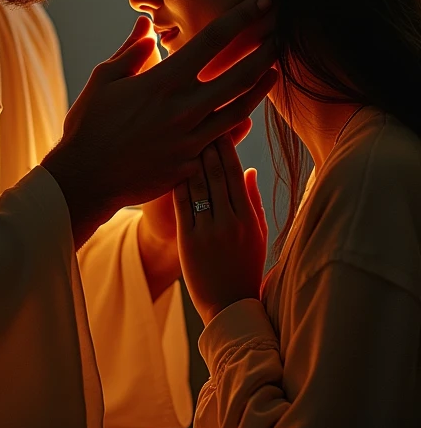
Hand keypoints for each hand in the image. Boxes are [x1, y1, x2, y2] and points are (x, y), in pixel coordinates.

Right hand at [42, 0, 275, 247]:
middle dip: (265, 53)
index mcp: (163, 80)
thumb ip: (131, 50)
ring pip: (240, 109)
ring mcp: (191, 138)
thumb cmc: (89, 125)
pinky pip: (225, 140)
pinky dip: (239, 123)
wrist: (86, 178)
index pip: (213, 40)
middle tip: (279, 38)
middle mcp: (184, 107)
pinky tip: (247, 112)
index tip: (262, 3)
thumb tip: (147, 25)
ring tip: (274, 71)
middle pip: (240, 75)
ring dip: (260, 88)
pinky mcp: (192, 162)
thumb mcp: (104, 79)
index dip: (242, 17)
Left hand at [173, 135, 268, 325]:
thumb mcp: (258, 235)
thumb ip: (252, 201)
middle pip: (217, 173)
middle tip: (195, 119)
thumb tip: (249, 170)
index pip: (236, 173)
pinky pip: (182, 204)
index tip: (219, 125)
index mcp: (249, 218)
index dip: (226, 147)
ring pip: (198, 184)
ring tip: (180, 134)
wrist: (229, 308)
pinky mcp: (189, 241)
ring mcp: (209, 231)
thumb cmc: (246, 269)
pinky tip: (168, 163)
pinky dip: (176, 181)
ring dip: (189, 157)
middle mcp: (230, 222)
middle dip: (206, 143)